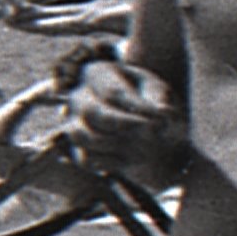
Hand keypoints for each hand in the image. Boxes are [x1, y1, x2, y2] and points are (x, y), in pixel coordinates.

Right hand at [64, 56, 190, 176]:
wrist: (152, 132)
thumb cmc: (154, 106)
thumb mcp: (163, 96)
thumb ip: (161, 103)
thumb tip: (161, 115)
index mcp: (99, 73)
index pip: (111, 93)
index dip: (137, 110)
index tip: (160, 122)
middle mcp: (79, 95)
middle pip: (90, 111)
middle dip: (123, 126)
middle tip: (149, 133)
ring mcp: (73, 122)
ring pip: (80, 135)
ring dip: (115, 145)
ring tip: (140, 146)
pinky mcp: (76, 148)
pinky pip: (85, 158)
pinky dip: (110, 162)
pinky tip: (129, 158)